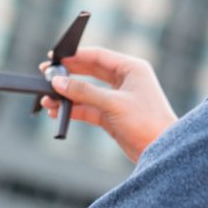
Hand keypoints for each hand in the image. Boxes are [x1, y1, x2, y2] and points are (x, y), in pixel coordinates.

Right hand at [40, 47, 176, 162]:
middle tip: (46, 76)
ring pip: (86, 92)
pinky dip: (73, 110)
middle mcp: (124, 80)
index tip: (54, 58)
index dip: (75, 56)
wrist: (161, 151)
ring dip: (67, 96)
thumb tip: (58, 82)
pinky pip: (88, 108)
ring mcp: (117, 98)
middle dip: (68, 76)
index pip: (98, 56)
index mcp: (131, 68)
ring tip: (48, 101)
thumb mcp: (113, 104)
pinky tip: (57, 113)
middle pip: (89, 72)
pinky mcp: (112, 116)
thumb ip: (84, 92)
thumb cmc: (147, 122)